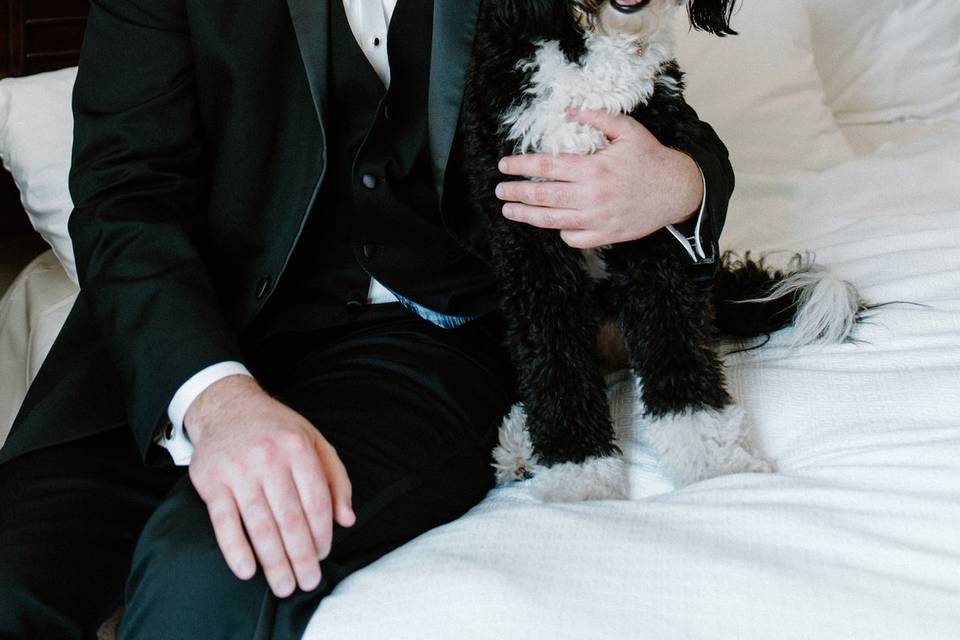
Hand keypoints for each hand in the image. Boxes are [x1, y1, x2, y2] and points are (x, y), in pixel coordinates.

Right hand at [184, 375, 355, 597]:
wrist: (227, 407)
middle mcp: (268, 458)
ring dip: (273, 562)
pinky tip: (247, 571)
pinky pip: (224, 523)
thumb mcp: (315, 442)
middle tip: (307, 582)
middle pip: (290, 519)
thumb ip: (336, 479)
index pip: (316, 502)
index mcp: (298, 449)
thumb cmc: (277, 431)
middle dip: (301, 556)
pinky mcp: (211, 482)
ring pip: (260, 526)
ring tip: (283, 586)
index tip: (324, 556)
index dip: (322, 534)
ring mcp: (238, 470)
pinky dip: (235, 550)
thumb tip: (347, 520)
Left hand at [496, 108, 703, 248]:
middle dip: (515, 194)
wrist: (678, 190)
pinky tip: (554, 223)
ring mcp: (597, 219)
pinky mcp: (606, 235)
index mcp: (592, 169)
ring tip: (510, 211)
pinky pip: (573, 238)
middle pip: (541, 197)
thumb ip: (596, 118)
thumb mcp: (627, 130)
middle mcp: (590, 196)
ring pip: (551, 221)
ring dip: (526, 216)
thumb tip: (567, 111)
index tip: (504, 166)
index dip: (521, 167)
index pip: (545, 168)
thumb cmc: (651, 158)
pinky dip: (561, 231)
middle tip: (499, 191)